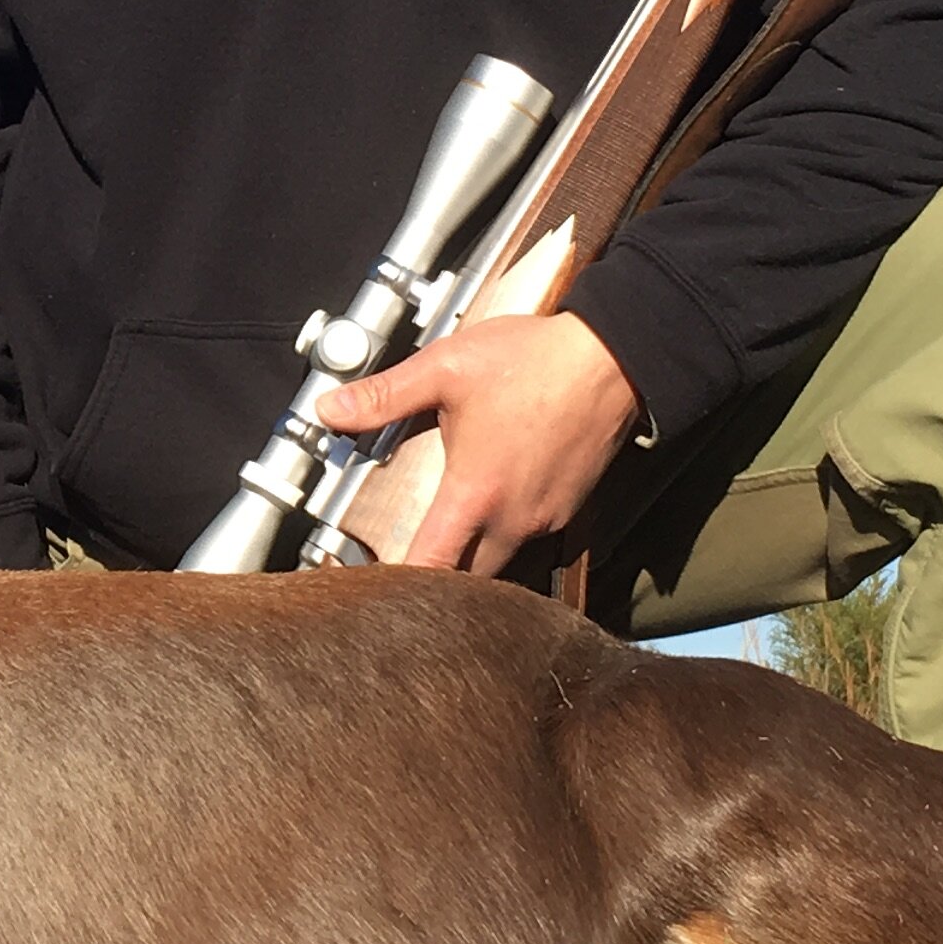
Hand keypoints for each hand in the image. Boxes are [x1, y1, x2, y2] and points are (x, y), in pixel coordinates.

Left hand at [313, 311, 639, 578]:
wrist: (615, 357)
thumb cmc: (534, 361)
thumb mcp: (446, 368)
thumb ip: (385, 395)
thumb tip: (328, 410)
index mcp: (476, 495)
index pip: (430, 566)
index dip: (398, 583)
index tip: (373, 586)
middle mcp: (514, 520)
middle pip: (467, 580)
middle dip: (437, 578)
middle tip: (405, 564)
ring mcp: (547, 519)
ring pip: (500, 563)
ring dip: (472, 560)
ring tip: (445, 538)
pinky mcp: (570, 509)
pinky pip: (531, 540)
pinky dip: (506, 537)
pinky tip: (492, 509)